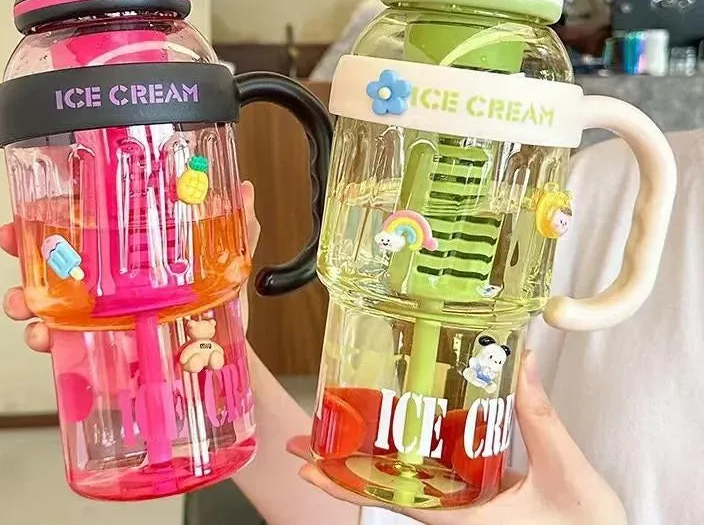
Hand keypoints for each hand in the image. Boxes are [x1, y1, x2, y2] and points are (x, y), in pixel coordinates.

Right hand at [0, 180, 261, 351]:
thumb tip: (244, 190)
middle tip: (12, 238)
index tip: (35, 199)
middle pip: (58, 256)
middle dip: (27, 246)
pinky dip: (47, 339)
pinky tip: (45, 337)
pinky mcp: (97, 349)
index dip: (58, 207)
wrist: (222, 363)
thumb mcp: (229, 263)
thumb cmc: (219, 306)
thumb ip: (237, 228)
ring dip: (26, 297)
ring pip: (50, 299)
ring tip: (22, 300)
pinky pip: (63, 344)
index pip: (90, 221)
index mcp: (135, 252)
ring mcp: (99, 314)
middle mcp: (110, 280)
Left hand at [286, 352, 625, 524]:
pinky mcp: (484, 496)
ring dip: (374, 457)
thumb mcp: (564, 471)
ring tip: (339, 431)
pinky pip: (440, 474)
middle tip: (308, 441)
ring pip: (412, 480)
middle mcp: (461, 514)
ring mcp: (469, 504)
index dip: (351, 483)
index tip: (311, 466)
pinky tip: (403, 431)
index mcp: (469, 518)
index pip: (397, 500)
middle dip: (346, 466)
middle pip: (391, 488)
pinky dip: (416, 453)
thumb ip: (539, 417)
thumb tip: (522, 361)